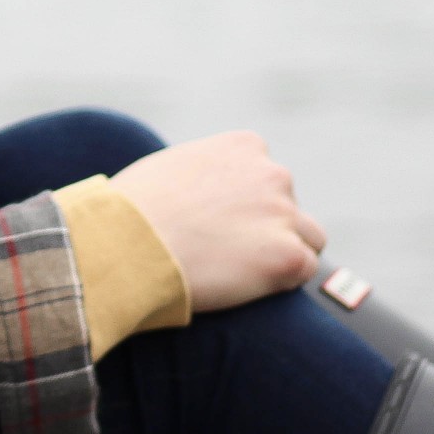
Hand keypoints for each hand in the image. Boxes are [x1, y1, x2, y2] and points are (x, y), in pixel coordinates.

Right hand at [109, 131, 326, 312]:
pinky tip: (245, 286)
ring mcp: (283, 214)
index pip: (268, 177)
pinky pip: (306, 271)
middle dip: (267, 228)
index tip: (221, 225)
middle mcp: (272, 173)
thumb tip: (204, 193)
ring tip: (240, 273)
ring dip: (282, 253)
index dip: (247, 205)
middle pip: (289, 206)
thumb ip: (204, 172)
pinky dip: (282, 282)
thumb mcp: (171, 168)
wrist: (124, 243)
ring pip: (308, 238)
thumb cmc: (131, 210)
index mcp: (245, 146)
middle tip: (228, 254)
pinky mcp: (287, 255)